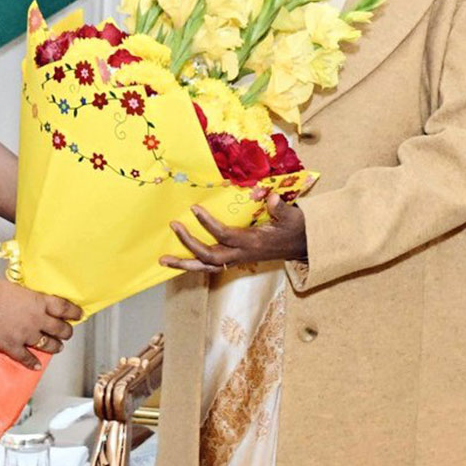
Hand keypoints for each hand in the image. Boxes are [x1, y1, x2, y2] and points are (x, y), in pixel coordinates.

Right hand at [0, 274, 82, 369]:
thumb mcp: (14, 288)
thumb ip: (26, 298)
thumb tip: (28, 303)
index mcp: (38, 301)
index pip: (64, 308)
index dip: (73, 312)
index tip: (78, 314)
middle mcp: (36, 319)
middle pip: (59, 329)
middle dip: (65, 332)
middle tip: (66, 332)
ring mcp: (24, 335)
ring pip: (48, 345)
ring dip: (54, 347)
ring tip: (57, 347)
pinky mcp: (10, 346)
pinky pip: (25, 358)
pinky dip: (32, 362)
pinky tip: (36, 364)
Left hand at [158, 192, 307, 274]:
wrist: (301, 246)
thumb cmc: (295, 228)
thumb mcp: (293, 217)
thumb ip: (281, 208)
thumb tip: (272, 198)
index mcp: (253, 241)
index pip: (226, 235)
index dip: (209, 224)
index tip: (194, 209)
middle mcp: (242, 254)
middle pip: (210, 256)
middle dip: (189, 244)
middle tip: (173, 226)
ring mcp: (238, 259)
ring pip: (207, 267)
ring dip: (185, 264)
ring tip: (164, 260)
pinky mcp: (235, 260)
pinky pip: (211, 266)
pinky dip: (194, 264)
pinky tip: (179, 260)